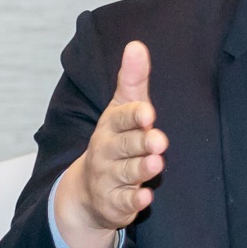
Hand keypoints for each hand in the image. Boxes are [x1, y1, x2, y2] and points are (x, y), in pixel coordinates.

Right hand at [53, 41, 167, 247]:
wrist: (87, 190)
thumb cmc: (114, 140)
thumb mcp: (122, 109)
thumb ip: (133, 79)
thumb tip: (137, 44)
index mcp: (111, 125)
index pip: (122, 117)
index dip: (135, 116)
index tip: (148, 113)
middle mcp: (107, 151)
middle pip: (125, 145)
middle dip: (140, 143)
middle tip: (159, 140)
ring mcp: (108, 178)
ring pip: (125, 172)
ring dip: (140, 169)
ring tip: (156, 163)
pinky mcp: (114, 203)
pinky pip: (124, 202)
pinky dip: (134, 201)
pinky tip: (146, 198)